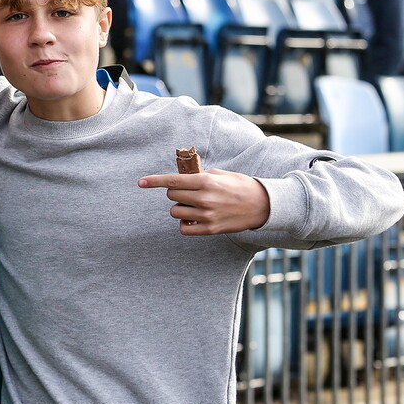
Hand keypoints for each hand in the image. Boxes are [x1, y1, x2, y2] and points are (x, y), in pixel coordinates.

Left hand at [138, 169, 270, 235]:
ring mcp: (206, 215)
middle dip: (175, 193)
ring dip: (180, 208)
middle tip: (188, 193)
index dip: (154, 181)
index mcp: (205, 182)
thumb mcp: (220, 174)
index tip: (140, 182)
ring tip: (194, 206)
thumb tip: (180, 178)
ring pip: (175, 212)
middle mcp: (204, 198)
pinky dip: (185, 224)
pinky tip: (194, 219)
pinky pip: (184, 229)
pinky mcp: (210, 229)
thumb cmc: (239, 186)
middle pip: (171, 196)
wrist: (262, 205)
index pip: (172, 181)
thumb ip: (199, 176)